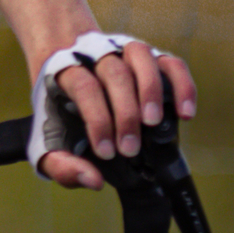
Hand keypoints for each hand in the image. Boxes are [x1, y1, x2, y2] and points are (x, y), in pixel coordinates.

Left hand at [30, 32, 197, 189]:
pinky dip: (181, 85)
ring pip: (140, 57)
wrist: (60, 65)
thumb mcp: (48, 141)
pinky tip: (184, 112)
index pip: (83, 87)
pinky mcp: (148, 57)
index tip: (106, 152)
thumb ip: (61, 165)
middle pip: (113, 73)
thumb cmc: (57, 110)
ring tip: (154, 123)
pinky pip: (169, 63)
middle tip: (130, 148)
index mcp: (64, 71)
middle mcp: (95, 54)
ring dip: (150, 90)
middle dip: (125, 113)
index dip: (97, 119)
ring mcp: (123, 51)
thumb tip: (92, 181)